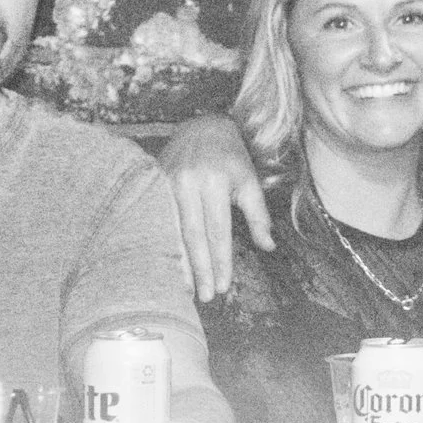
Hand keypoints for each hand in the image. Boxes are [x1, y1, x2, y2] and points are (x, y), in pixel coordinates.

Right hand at [159, 116, 271, 301]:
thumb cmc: (230, 156)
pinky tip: (165, 265)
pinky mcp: (153, 184)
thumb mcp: (250, 180)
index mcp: (216, 180)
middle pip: (194, 235)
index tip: (223, 286)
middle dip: (200, 268)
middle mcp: (189, 182)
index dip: (221, 260)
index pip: (218, 230)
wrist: (200, 125)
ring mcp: (167, 182)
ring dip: (178, 262)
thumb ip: (258, 215)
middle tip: (205, 297)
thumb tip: (269, 247)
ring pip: (172, 230)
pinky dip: (162, 245)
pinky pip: (157, 220)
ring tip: (185, 289)